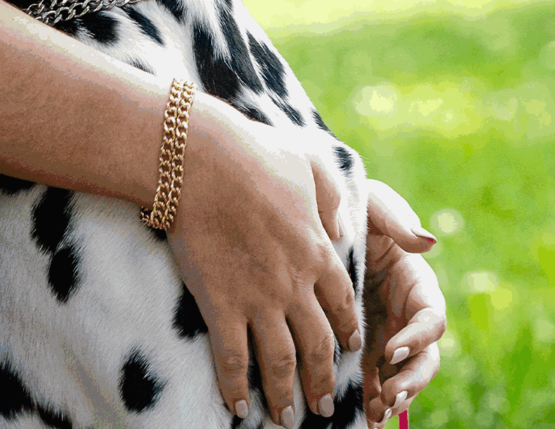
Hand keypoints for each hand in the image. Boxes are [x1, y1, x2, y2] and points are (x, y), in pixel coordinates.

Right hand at [166, 99, 361, 425]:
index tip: (350, 349)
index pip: (341, 303)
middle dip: (323, 380)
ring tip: (286, 420)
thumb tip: (342, 227)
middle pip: (318, 345)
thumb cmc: (254, 152)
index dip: (347, 330)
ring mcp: (259, 299)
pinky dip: (236, 389)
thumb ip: (332, 197)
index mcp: (317, 250)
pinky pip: (233, 360)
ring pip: (281, 362)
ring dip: (286, 396)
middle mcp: (295, 284)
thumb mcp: (310, 162)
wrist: (203, 161)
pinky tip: (237, 407)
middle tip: (324, 406)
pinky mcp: (222, 305)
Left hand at [359, 181, 446, 425]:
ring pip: (401, 373)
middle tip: (389, 397)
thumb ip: (399, 221)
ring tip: (376, 413)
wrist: (325, 214)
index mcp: (417, 282)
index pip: (431, 318)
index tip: (392, 349)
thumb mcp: (377, 204)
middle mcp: (407, 313)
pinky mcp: (365, 342)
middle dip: (411, 380)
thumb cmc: (357, 204)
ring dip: (393, 396)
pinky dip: (371, 397)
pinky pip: (374, 376)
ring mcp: (388, 330)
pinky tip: (363, 417)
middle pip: (423, 356)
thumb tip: (429, 242)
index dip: (417, 338)